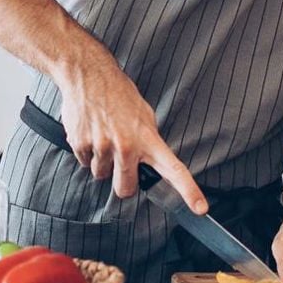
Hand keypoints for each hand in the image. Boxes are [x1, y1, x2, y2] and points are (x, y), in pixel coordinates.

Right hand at [58, 62, 206, 212]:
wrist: (89, 74)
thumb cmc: (118, 93)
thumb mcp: (143, 114)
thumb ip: (148, 141)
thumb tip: (150, 162)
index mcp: (148, 139)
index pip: (174, 170)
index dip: (188, 191)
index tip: (200, 208)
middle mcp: (127, 146)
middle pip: (125, 189)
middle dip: (122, 183)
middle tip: (120, 162)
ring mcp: (103, 146)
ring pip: (101, 175)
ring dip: (102, 162)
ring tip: (103, 134)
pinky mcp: (81, 144)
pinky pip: (84, 163)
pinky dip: (86, 152)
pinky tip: (90, 131)